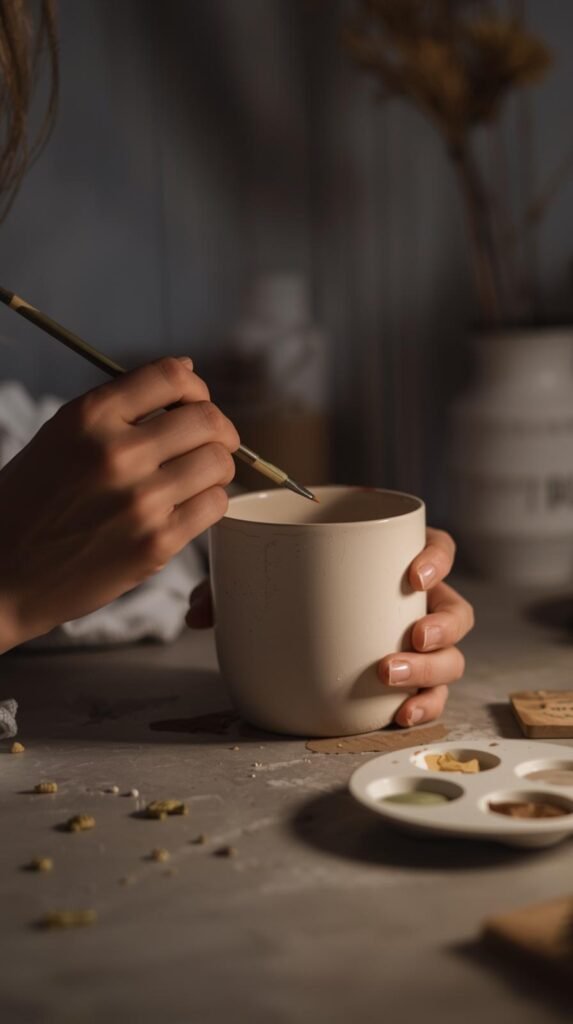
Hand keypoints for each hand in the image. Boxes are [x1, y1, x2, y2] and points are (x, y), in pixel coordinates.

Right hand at [0, 357, 238, 651]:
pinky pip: (215, 506)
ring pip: (218, 463)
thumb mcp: (60, 436)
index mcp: (89, 417)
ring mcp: (140, 500)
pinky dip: (210, 502)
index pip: (171, 376)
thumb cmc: (30, 504)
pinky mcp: (156, 543)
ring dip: (218, 468)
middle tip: (212, 444)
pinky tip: (190, 506)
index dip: (194, 388)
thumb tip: (186, 370)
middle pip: (207, 420)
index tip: (194, 403)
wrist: (2, 575)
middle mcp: (117, 453)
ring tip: (199, 478)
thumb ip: (121, 406)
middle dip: (218, 430)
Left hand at [187, 527, 474, 728]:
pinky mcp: (408, 681)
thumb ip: (229, 588)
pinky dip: (422, 705)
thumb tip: (195, 614)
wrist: (294, 627)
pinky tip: (400, 715)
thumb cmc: (289, 589)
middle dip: (442, 626)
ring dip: (432, 669)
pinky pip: (431, 694)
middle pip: (456, 609)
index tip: (413, 574)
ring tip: (392, 677)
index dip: (436, 558)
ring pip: (451, 657)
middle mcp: (415, 603)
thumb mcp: (260, 580)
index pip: (437, 547)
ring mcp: (416, 644)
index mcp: (393, 562)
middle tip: (411, 636)